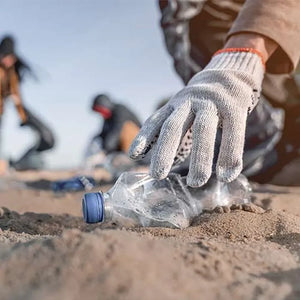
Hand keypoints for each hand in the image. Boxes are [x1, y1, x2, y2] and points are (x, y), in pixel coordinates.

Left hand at [130, 50, 264, 186]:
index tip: (133, 155)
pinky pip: (232, 133)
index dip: (143, 137)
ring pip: (203, 130)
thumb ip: (173, 134)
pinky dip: (229, 156)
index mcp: (174, 105)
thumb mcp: (183, 111)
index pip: (155, 121)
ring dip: (199, 158)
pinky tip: (226, 176)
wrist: (230, 73)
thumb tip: (161, 162)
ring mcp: (212, 103)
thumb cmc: (202, 103)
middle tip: (157, 176)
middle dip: (164, 151)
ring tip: (195, 183)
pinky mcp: (234, 108)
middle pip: (174, 126)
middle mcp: (189, 102)